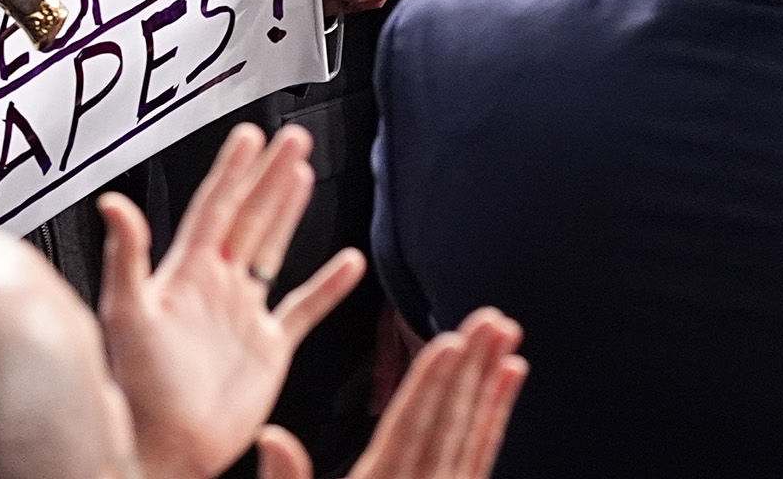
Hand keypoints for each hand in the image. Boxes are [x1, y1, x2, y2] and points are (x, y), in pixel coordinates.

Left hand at [97, 124, 365, 478]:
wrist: (163, 449)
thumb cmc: (135, 391)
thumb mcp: (126, 315)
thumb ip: (125, 257)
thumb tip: (113, 205)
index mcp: (186, 273)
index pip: (214, 205)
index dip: (232, 169)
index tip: (249, 135)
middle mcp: (215, 287)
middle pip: (248, 216)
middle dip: (269, 175)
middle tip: (291, 138)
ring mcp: (242, 315)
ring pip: (272, 248)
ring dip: (289, 211)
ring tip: (305, 174)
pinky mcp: (266, 350)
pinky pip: (302, 309)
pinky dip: (327, 287)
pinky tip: (348, 264)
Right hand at [257, 308, 527, 478]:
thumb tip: (273, 435)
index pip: (409, 430)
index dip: (431, 386)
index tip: (451, 343)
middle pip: (450, 427)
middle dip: (473, 372)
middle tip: (497, 322)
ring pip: (473, 439)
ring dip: (492, 389)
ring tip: (509, 344)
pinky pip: (479, 460)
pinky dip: (494, 420)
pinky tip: (507, 386)